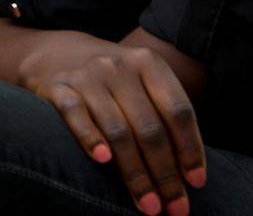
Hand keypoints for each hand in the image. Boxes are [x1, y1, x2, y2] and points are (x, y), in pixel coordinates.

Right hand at [18, 32, 206, 215]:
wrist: (56, 53)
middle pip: (149, 127)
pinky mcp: (57, 87)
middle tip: (175, 208)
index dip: (190, 149)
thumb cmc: (112, 81)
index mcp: (148, 64)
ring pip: (117, 130)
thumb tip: (190, 174)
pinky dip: (90, 138)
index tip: (197, 183)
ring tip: (148, 205)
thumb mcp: (142, 83)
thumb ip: (164, 116)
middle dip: (165, 174)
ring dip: (135, 174)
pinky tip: (103, 161)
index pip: (177, 110)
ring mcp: (87, 76)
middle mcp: (119, 67)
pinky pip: (75, 115)